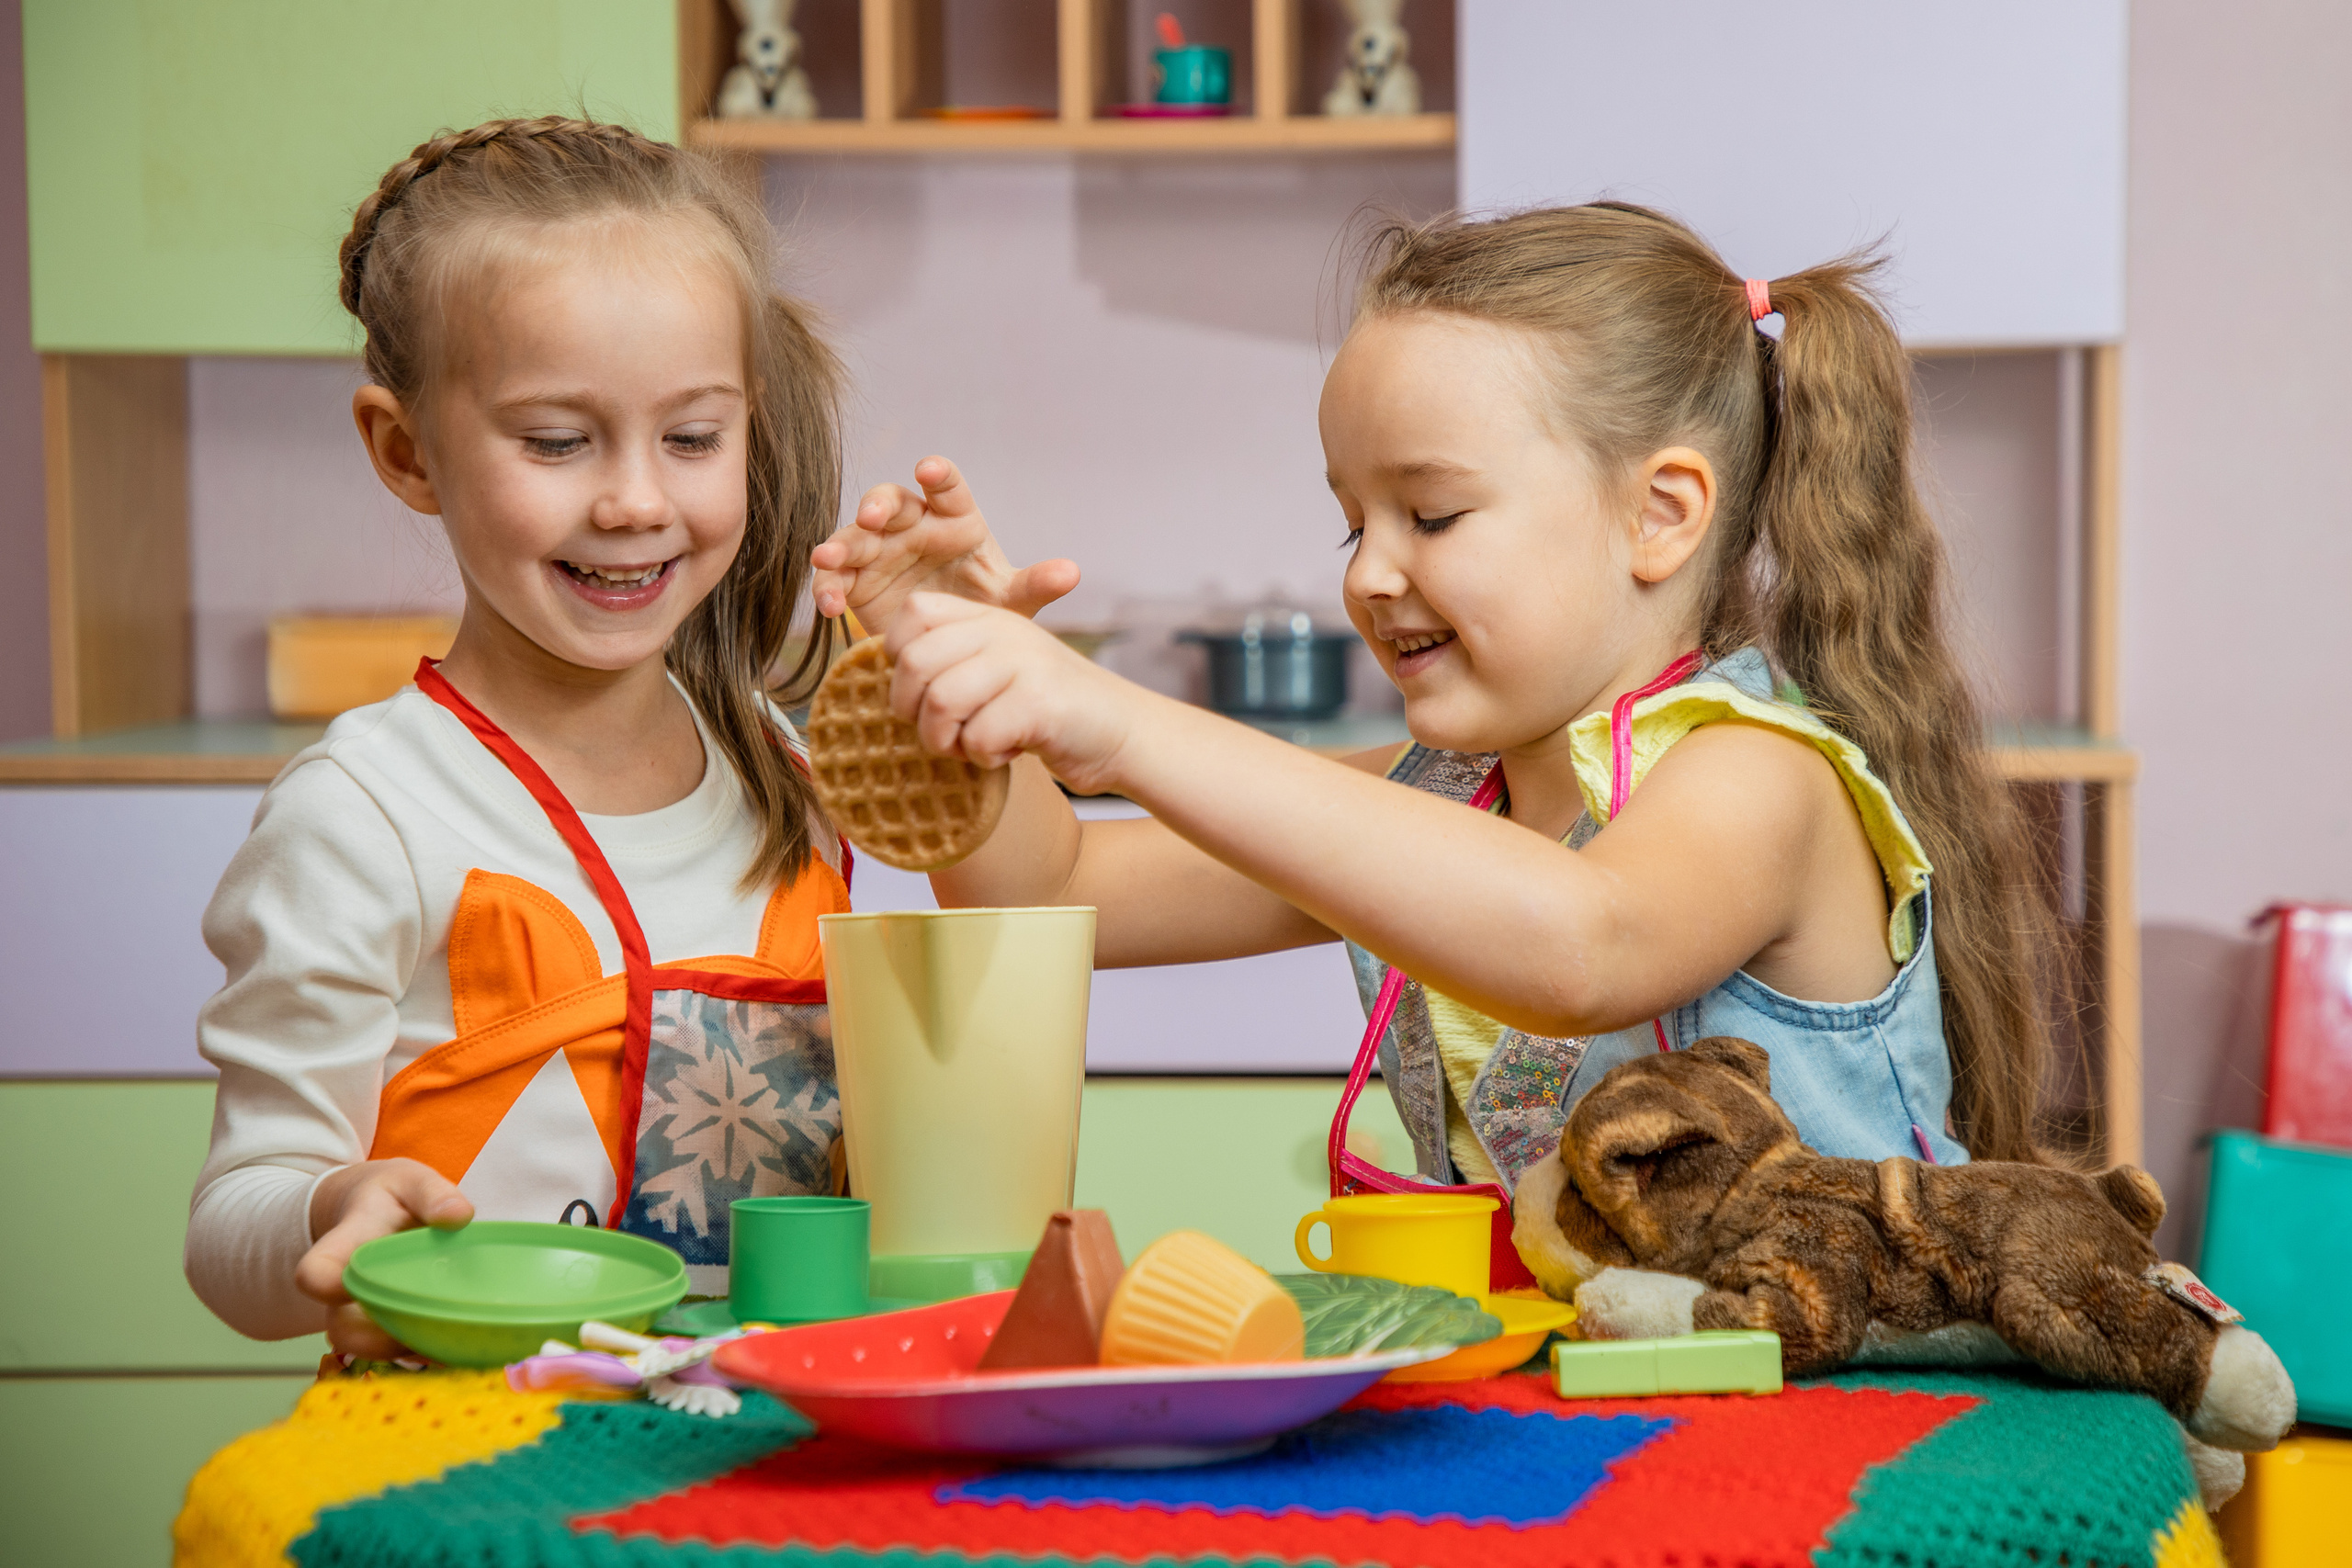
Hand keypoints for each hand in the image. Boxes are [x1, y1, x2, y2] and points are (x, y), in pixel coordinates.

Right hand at [298, 1159, 473, 1358]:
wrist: (374, 1214)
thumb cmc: (392, 1197)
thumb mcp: (409, 1180)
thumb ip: (432, 1193)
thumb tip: (459, 1216)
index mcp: (344, 1246)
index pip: (314, 1274)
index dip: (329, 1288)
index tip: (364, 1282)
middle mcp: (344, 1292)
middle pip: (342, 1330)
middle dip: (385, 1336)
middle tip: (434, 1318)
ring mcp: (361, 1316)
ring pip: (372, 1351)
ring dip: (411, 1349)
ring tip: (453, 1331)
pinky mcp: (385, 1331)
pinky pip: (398, 1353)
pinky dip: (426, 1352)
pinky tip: (458, 1338)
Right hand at [810, 456, 1078, 635]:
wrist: (953, 648)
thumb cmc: (983, 611)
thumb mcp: (1011, 603)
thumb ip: (1035, 585)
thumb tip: (1072, 573)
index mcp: (955, 518)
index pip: (946, 487)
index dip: (937, 475)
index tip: (929, 470)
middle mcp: (914, 525)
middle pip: (891, 501)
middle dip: (878, 504)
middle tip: (873, 516)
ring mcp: (880, 550)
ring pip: (854, 535)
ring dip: (840, 544)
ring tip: (829, 558)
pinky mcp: (854, 580)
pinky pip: (834, 577)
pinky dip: (828, 587)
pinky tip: (829, 605)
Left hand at [886, 593, 1141, 795]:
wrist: (1124, 732)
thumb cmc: (1050, 710)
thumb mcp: (1002, 668)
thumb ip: (954, 662)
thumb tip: (888, 685)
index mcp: (990, 617)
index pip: (914, 614)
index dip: (898, 656)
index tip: (920, 690)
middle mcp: (1004, 632)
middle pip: (916, 662)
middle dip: (912, 711)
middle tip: (941, 731)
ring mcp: (1023, 663)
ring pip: (941, 701)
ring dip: (945, 740)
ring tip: (971, 747)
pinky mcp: (1040, 703)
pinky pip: (978, 736)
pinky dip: (984, 758)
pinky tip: (1009, 752)